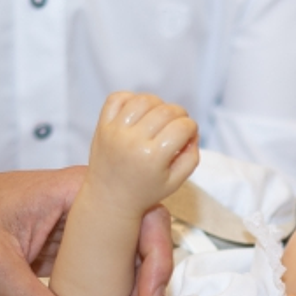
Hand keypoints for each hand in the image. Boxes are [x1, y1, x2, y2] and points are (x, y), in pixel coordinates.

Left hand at [89, 92, 198, 209]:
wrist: (110, 198)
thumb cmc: (145, 191)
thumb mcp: (176, 182)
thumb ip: (191, 157)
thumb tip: (192, 132)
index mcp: (153, 158)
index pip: (182, 127)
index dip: (192, 127)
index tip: (189, 134)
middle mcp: (133, 142)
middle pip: (166, 111)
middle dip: (180, 114)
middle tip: (178, 124)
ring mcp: (115, 131)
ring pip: (144, 100)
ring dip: (158, 104)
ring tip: (159, 116)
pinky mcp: (102, 126)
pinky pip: (118, 98)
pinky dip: (132, 98)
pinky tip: (139, 112)